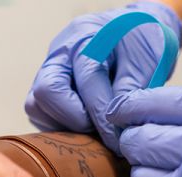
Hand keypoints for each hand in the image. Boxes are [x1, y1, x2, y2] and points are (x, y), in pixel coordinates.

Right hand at [24, 1, 181, 151]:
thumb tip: (117, 128)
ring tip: (95, 128)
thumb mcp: (144, 63)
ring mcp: (46, 69)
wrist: (130, 31)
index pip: (88, 82)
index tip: (118, 142)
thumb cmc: (140, 43)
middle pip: (47, 92)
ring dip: (64, 125)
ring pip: (36, 105)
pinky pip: (39, 113)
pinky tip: (86, 125)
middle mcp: (59, 52)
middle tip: (102, 131)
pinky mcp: (43, 86)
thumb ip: (130, 92)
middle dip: (75, 119)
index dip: (103, 118)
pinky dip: (60, 125)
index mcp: (86, 38)